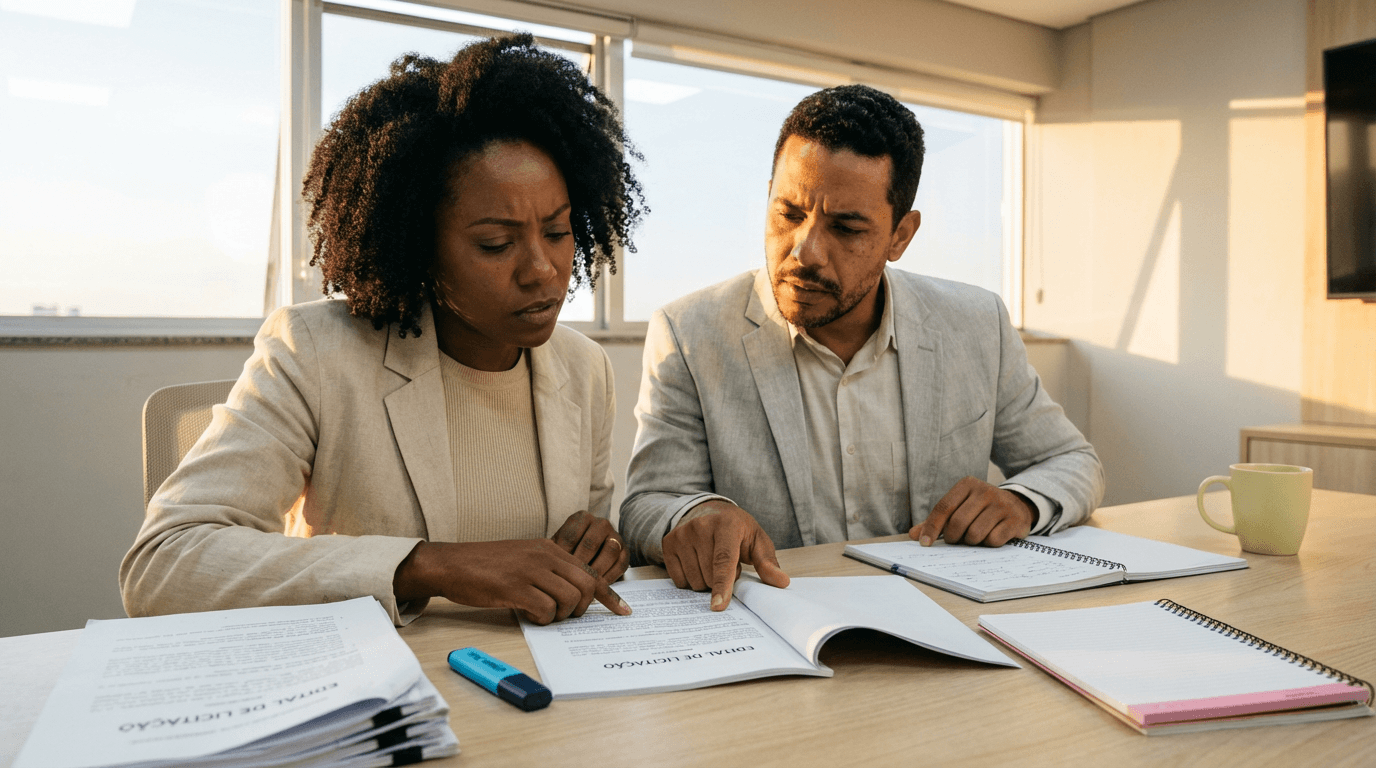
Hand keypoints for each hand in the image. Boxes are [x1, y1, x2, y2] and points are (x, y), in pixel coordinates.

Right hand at [392, 539, 630, 624]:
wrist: (451, 563)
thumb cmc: (486, 565)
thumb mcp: (525, 558)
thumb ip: (549, 570)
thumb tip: (573, 593)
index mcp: (550, 549)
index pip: (591, 572)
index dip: (610, 596)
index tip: (623, 611)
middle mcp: (545, 557)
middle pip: (586, 587)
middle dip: (582, 609)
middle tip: (564, 615)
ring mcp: (530, 571)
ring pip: (569, 600)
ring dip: (560, 615)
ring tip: (543, 614)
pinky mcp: (514, 587)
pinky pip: (545, 610)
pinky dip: (542, 620)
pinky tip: (528, 615)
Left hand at [551, 511, 629, 583]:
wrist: (589, 557)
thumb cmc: (568, 553)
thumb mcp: (558, 548)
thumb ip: (554, 553)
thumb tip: (549, 564)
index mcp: (582, 518)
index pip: (570, 536)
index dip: (562, 557)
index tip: (557, 571)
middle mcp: (601, 523)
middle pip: (591, 544)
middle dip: (580, 565)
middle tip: (571, 581)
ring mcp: (616, 536)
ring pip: (610, 552)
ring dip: (597, 571)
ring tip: (585, 585)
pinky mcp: (626, 551)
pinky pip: (620, 564)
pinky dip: (609, 577)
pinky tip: (598, 587)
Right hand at [661, 501, 789, 610]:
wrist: (710, 511)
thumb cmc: (738, 530)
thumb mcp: (757, 541)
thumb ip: (767, 563)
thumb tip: (782, 582)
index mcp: (726, 525)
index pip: (723, 561)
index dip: (723, 585)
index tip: (719, 606)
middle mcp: (700, 527)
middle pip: (709, 576)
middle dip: (721, 581)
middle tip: (727, 564)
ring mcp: (681, 534)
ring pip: (694, 581)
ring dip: (706, 581)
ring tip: (712, 562)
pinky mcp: (668, 543)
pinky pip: (679, 580)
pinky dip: (690, 579)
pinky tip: (697, 563)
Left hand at [910, 477, 1034, 547]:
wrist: (1017, 506)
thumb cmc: (981, 510)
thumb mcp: (960, 507)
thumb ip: (937, 520)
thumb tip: (914, 535)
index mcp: (967, 485)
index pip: (944, 507)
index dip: (932, 527)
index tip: (925, 543)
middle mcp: (985, 491)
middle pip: (958, 522)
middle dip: (953, 537)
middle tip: (955, 540)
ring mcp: (1002, 505)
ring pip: (975, 533)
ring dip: (971, 542)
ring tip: (974, 538)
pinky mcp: (1015, 520)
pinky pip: (993, 540)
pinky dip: (988, 544)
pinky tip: (991, 538)